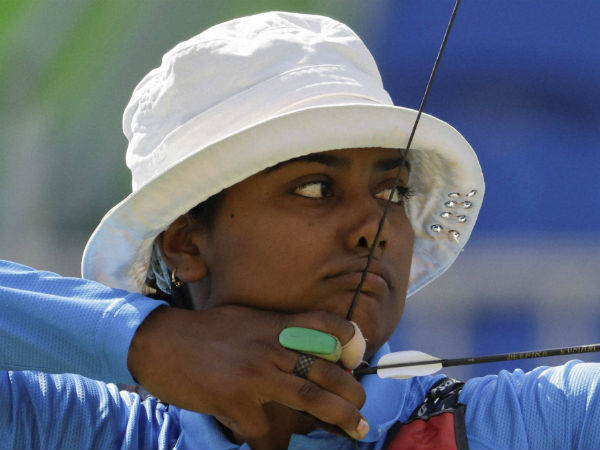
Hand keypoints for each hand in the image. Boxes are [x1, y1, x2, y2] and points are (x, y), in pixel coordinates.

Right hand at [127, 305, 367, 439]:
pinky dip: (270, 443)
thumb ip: (272, 334)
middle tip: (362, 406)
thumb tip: (299, 352)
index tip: (357, 357)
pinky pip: (263, 430)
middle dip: (351, 391)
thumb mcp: (244, 321)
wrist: (160, 341)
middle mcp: (270, 346)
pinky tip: (271, 446)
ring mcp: (254, 373)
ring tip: (357, 429)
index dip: (347, 338)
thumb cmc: (203, 332)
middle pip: (325, 368)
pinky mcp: (235, 400)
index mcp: (273, 325)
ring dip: (339, 416)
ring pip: (310, 397)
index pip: (322, 324)